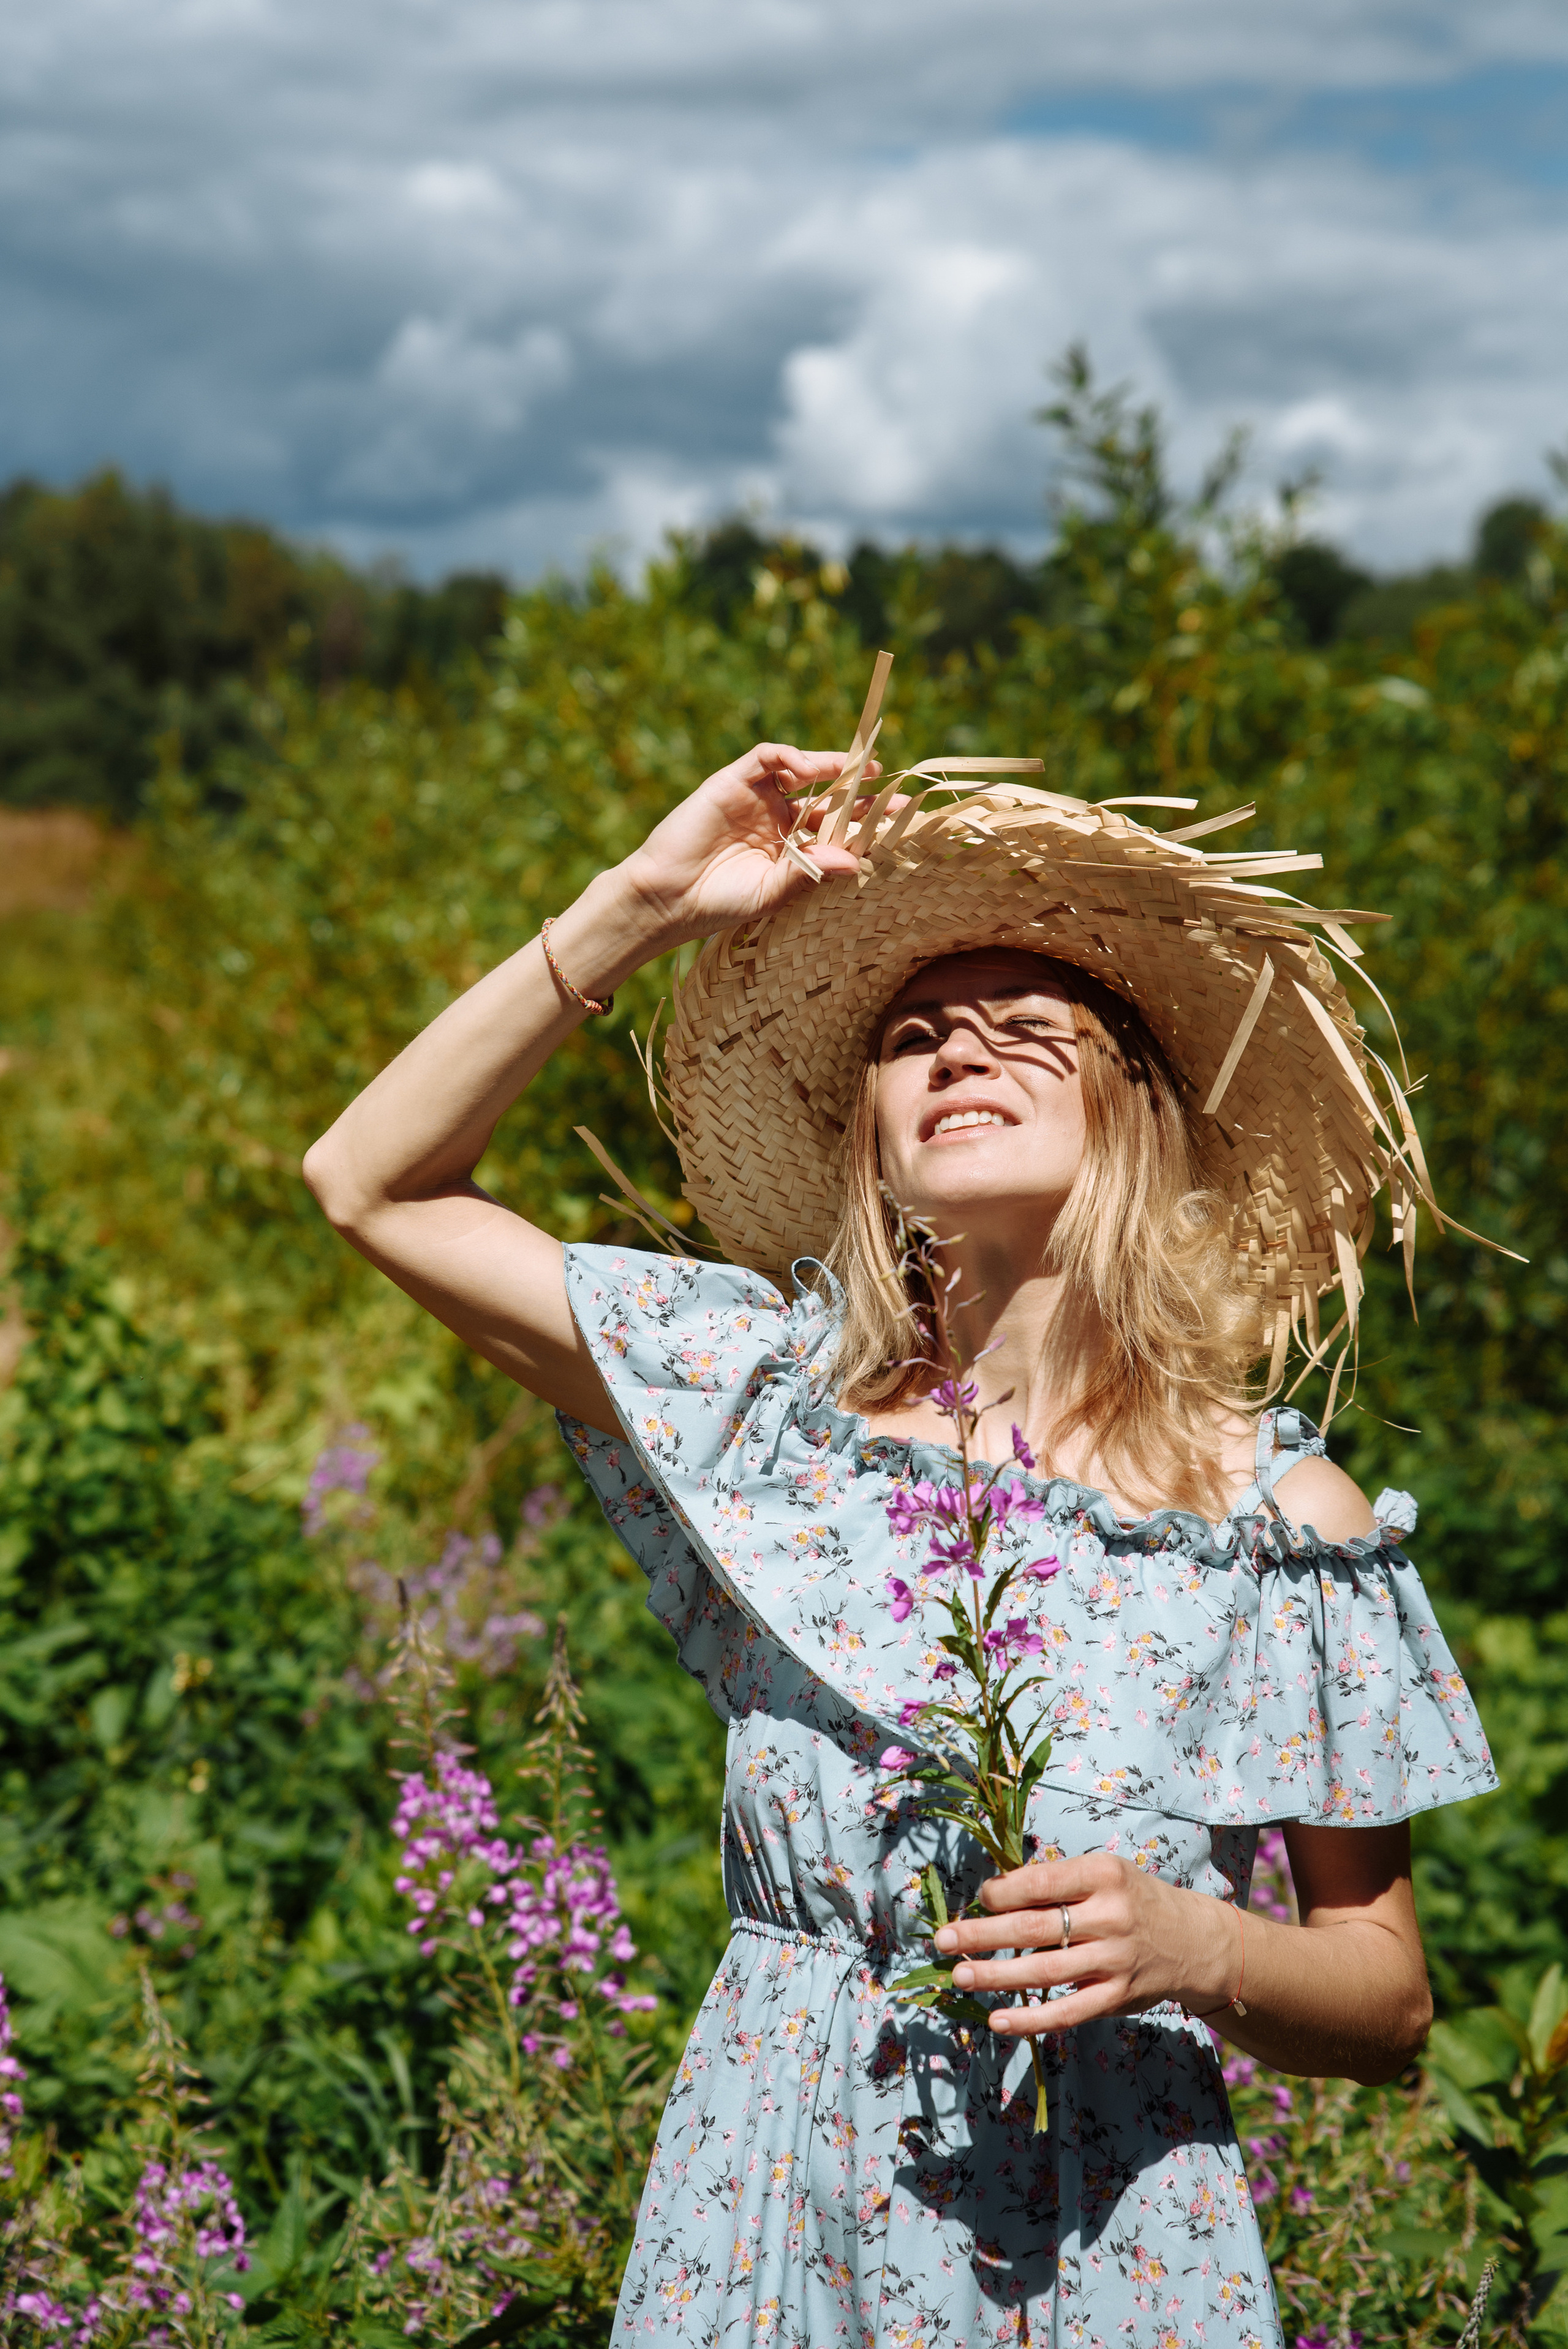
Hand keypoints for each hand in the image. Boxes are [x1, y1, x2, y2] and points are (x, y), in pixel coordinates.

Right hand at [615, 742, 882, 950]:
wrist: (667, 898)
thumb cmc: (719, 903)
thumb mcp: (772, 893)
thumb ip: (810, 874)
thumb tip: (855, 863)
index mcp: (791, 848)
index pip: (838, 829)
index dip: (869, 825)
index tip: (903, 826)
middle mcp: (778, 819)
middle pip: (829, 797)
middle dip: (863, 795)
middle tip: (898, 796)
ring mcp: (756, 798)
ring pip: (802, 770)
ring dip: (833, 767)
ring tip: (862, 770)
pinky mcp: (732, 781)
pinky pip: (765, 758)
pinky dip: (789, 756)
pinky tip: (809, 768)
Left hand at [932, 1853, 1238, 2037]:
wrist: (1191, 1940)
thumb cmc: (1131, 1899)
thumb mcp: (1102, 1874)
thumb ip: (1055, 1882)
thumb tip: (992, 1895)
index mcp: (1102, 1875)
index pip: (1042, 1883)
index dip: (1003, 1893)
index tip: (977, 1898)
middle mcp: (1110, 1917)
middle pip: (1035, 1929)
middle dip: (983, 1935)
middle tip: (942, 1940)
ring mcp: (1114, 1961)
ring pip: (1045, 1972)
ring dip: (996, 1976)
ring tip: (958, 1976)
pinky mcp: (1117, 1997)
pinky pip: (1067, 2013)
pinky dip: (1030, 2020)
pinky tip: (997, 2020)